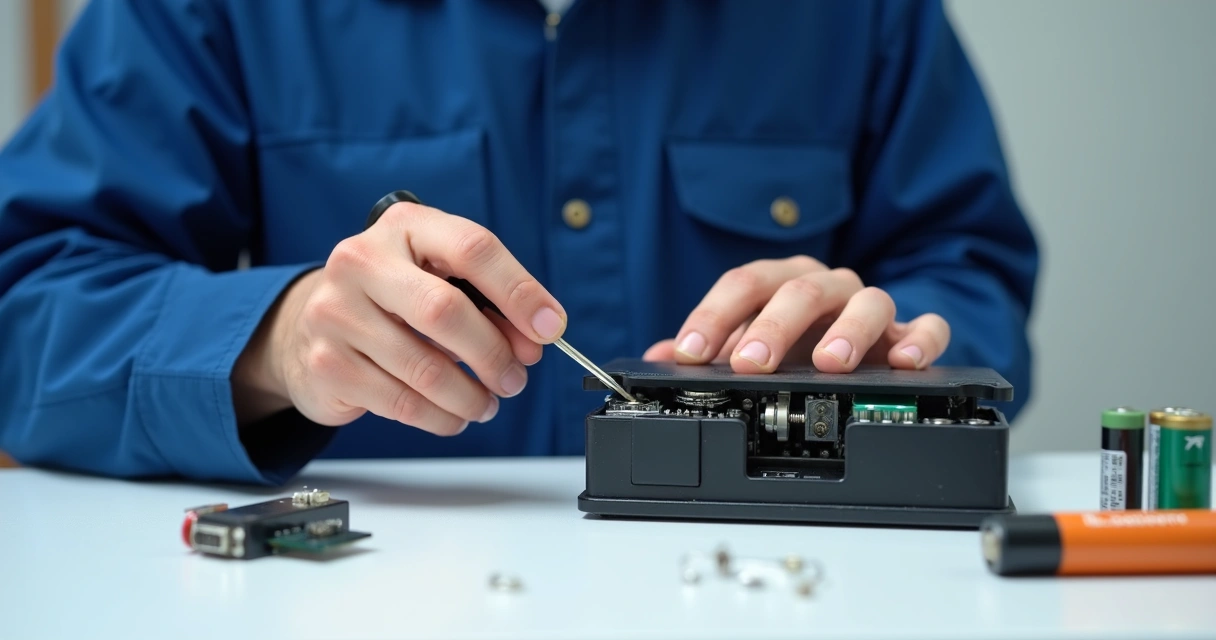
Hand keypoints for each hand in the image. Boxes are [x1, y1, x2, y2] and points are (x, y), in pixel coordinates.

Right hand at [232, 200, 566, 433]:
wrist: (311, 326)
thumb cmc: (394, 299)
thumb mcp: (441, 280)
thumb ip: (491, 303)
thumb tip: (536, 339)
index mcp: (404, 226)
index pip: (473, 249)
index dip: (520, 291)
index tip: (550, 328)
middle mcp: (362, 261)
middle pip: (446, 312)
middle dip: (493, 354)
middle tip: (515, 378)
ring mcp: (336, 313)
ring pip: (426, 368)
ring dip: (471, 396)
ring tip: (487, 402)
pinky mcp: (328, 364)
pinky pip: (402, 403)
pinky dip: (442, 417)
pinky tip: (455, 415)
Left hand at [642, 256, 948, 372]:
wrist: (859, 340)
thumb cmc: (797, 339)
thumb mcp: (746, 343)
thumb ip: (708, 350)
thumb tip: (657, 359)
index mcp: (780, 281)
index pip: (743, 284)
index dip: (714, 316)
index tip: (692, 352)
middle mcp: (826, 286)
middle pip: (799, 290)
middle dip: (772, 327)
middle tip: (751, 363)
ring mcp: (869, 307)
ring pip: (867, 300)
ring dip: (847, 331)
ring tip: (829, 362)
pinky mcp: (910, 333)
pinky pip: (928, 326)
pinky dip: (920, 340)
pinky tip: (904, 361)